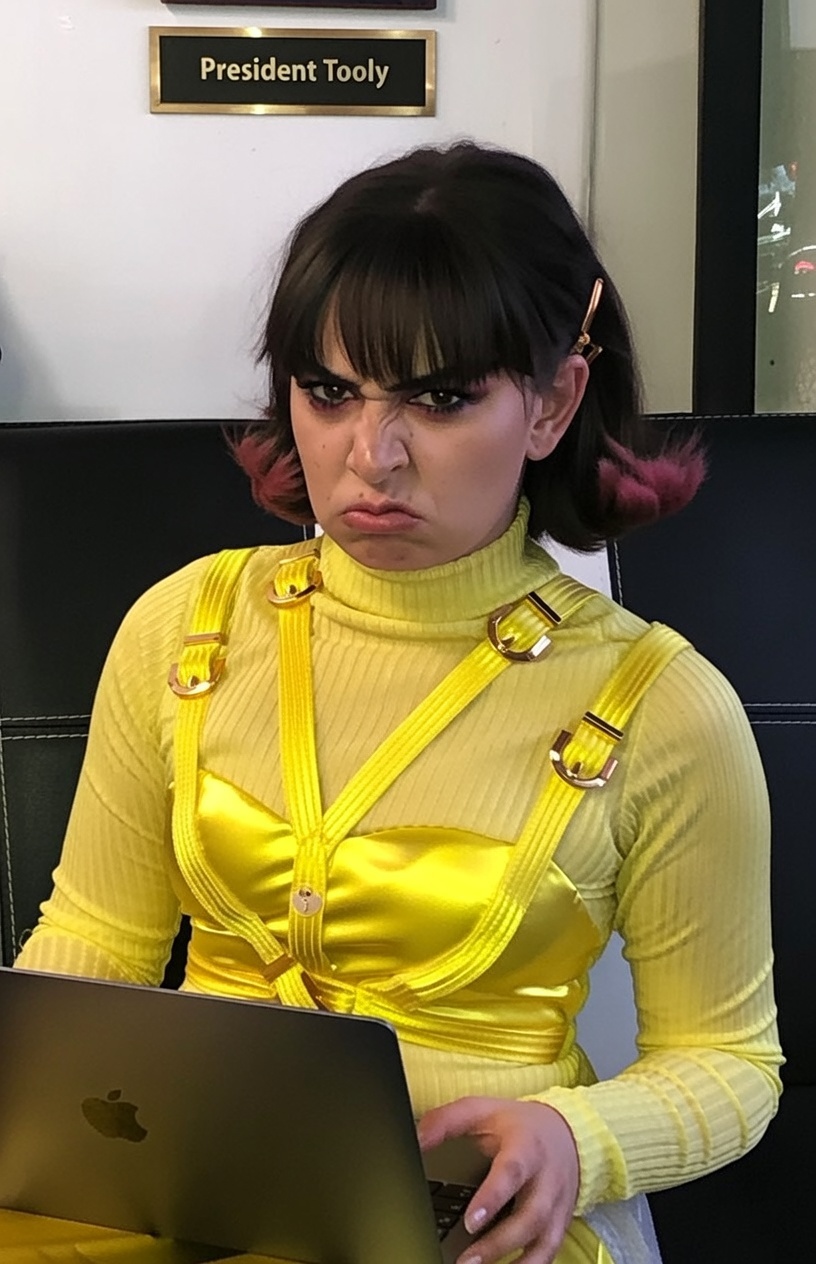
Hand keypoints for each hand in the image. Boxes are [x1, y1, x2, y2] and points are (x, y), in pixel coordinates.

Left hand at [418, 1096, 579, 1263]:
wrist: (565, 1133)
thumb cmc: (516, 1125)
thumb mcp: (482, 1110)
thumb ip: (447, 1121)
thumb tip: (417, 1139)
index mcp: (527, 1147)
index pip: (512, 1173)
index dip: (494, 1197)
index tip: (471, 1221)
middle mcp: (547, 1179)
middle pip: (530, 1216)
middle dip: (499, 1243)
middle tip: (466, 1260)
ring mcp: (557, 1205)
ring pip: (543, 1241)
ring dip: (514, 1263)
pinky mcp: (560, 1225)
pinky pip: (549, 1254)